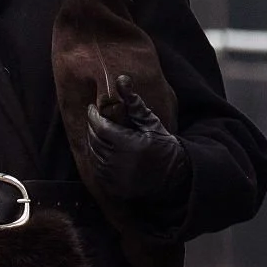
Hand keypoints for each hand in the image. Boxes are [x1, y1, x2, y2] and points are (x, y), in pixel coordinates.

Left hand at [85, 75, 189, 205]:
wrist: (174, 176)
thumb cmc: (163, 145)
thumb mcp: (151, 122)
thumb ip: (134, 102)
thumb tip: (121, 79)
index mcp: (129, 144)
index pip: (100, 127)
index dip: (93, 116)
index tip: (93, 107)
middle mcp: (119, 163)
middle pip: (94, 140)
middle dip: (93, 127)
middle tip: (96, 118)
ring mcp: (115, 178)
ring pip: (93, 154)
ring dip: (94, 141)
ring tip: (101, 132)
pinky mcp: (112, 188)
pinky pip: (96, 169)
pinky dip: (97, 157)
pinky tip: (105, 150)